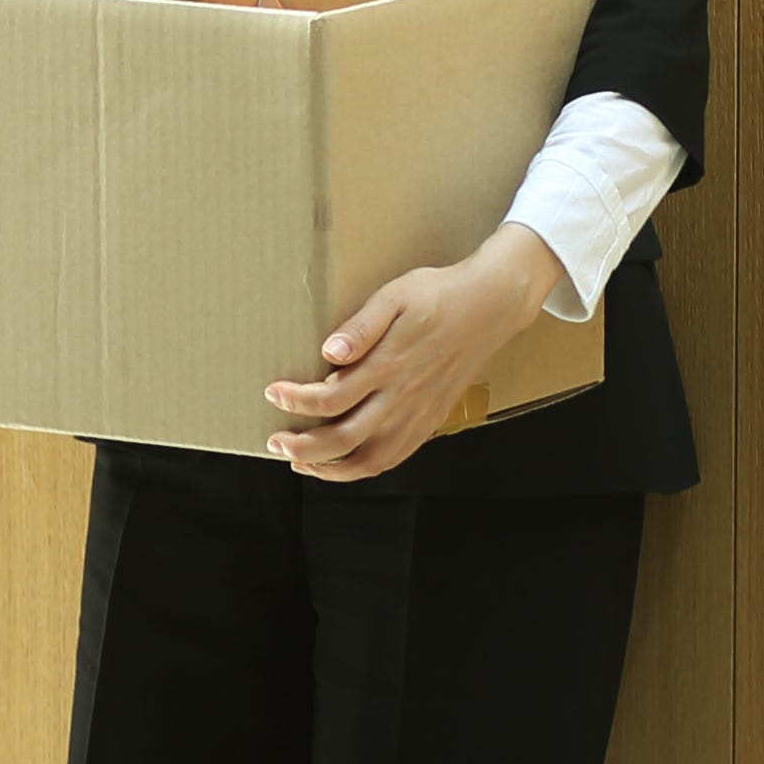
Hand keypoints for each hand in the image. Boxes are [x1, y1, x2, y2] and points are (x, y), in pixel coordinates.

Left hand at [267, 227, 563, 480]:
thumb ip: (361, 327)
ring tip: (302, 463)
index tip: (273, 393)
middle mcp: (403, 398)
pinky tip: (345, 463)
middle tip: (275, 443)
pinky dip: (364, 468)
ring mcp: (419, 414)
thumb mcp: (395, 296)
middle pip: (344, 440)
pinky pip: (395, 458)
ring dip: (331, 469)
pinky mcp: (431, 420)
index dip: (295, 401)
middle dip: (302, 448)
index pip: (331, 398)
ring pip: (370, 460)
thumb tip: (329, 352)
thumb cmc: (438, 295)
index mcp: (389, 366)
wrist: (490, 305)